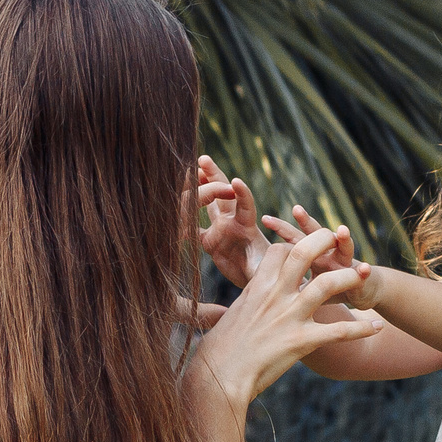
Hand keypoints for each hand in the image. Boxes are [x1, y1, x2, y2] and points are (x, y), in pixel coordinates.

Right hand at [190, 220, 382, 404]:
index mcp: (257, 288)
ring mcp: (290, 317)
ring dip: (349, 278)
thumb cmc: (218, 353)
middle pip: (303, 253)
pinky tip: (378, 327)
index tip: (302, 250)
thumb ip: (241, 309)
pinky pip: (339, 331)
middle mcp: (275, 296)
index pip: (279, 252)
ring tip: (364, 275)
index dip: (293, 246)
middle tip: (338, 238)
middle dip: (324, 241)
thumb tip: (229, 311)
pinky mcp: (302, 341)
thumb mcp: (227, 319)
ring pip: (327, 285)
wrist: (220, 377)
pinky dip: (361, 328)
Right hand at [194, 155, 262, 287]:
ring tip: (187, 172)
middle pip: (223, 193)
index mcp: (247, 227)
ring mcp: (220, 230)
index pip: (245, 206)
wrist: (259, 282)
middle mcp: (233, 223)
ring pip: (207, 203)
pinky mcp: (210, 241)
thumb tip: (270, 264)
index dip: (242, 193)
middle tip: (203, 158)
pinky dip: (183, 221)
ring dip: (199, 187)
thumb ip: (262, 265)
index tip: (236, 181)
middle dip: (214, 175)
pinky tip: (171, 212)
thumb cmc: (267, 275)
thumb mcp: (264, 269)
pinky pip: (193, 227)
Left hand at [264, 206, 378, 310]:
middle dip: (307, 222)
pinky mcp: (362, 277)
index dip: (282, 229)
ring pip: (344, 249)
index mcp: (312, 256)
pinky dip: (365, 272)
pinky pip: (364, 275)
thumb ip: (291, 279)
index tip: (265, 218)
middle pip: (316, 236)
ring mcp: (346, 263)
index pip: (295, 239)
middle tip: (297, 209)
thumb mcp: (307, 285)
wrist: (362, 290)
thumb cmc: (331, 287)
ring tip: (342, 230)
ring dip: (344, 239)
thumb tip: (260, 281)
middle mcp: (329, 254)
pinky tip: (366, 269)